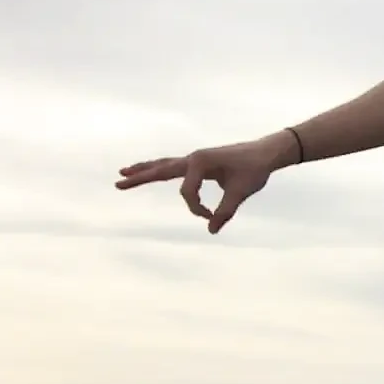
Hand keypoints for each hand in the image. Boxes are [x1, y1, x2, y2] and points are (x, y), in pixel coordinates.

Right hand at [114, 133, 291, 233]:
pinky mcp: (200, 162)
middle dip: (140, 177)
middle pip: (161, 169)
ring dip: (144, 170)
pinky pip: (174, 166)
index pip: (187, 192)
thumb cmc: (255, 169)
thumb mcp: (241, 192)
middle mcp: (194, 158)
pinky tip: (151, 171)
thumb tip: (212, 230)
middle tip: (118, 183)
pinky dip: (160, 169)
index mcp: (201, 162)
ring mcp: (195, 159)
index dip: (196, 208)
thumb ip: (226, 210)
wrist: (266, 153)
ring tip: (123, 173)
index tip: (211, 216)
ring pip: (164, 165)